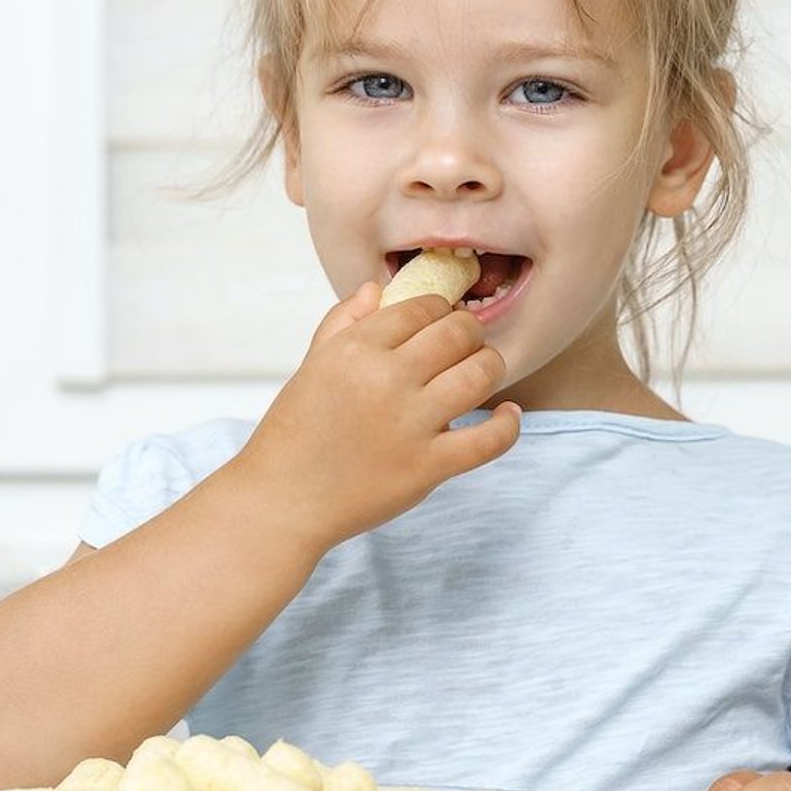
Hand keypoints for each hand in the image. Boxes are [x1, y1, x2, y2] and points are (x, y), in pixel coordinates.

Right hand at [233, 281, 521, 549]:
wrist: (282, 501)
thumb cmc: (294, 435)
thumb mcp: (312, 367)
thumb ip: (343, 322)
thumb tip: (376, 289)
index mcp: (355, 350)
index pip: (420, 308)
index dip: (439, 310)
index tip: (442, 321)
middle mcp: (386, 380)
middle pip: (457, 334)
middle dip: (469, 332)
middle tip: (467, 344)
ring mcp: (410, 424)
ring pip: (480, 375)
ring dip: (490, 366)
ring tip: (484, 370)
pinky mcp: (428, 467)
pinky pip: (489, 440)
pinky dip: (508, 425)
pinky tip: (508, 415)